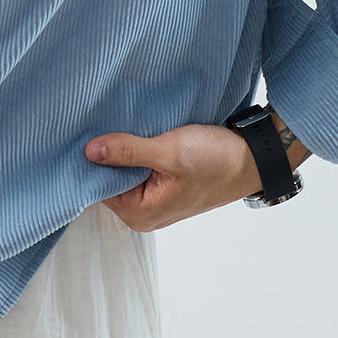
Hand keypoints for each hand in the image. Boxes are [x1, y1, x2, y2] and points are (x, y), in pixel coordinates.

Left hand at [84, 122, 266, 230]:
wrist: (252, 159)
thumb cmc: (216, 161)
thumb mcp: (169, 152)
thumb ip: (128, 151)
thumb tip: (89, 151)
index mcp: (140, 214)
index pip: (97, 186)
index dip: (91, 160)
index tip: (86, 132)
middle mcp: (144, 213)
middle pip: (109, 179)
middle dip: (107, 154)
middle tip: (99, 123)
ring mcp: (155, 199)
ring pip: (124, 171)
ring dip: (124, 149)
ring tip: (119, 124)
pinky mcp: (164, 184)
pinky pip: (139, 167)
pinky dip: (137, 150)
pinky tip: (137, 132)